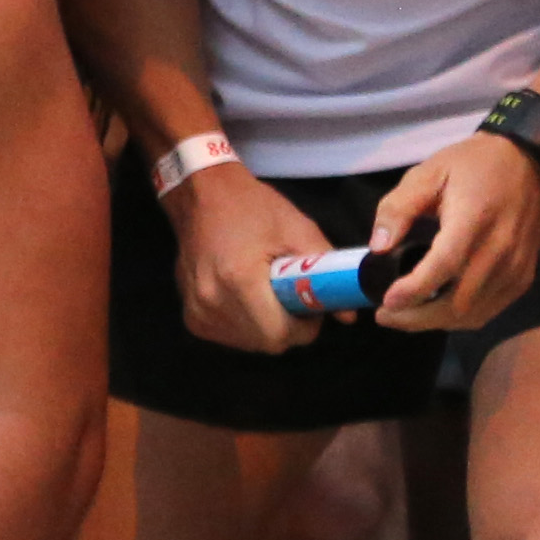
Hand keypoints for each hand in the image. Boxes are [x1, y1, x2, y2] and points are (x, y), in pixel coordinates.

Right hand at [163, 159, 329, 354]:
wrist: (200, 196)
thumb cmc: (252, 208)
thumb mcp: (298, 230)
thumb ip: (327, 272)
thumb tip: (349, 315)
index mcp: (239, 278)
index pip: (279, 334)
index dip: (303, 327)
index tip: (309, 307)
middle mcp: (212, 300)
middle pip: (266, 342)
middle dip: (288, 329)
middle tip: (292, 301)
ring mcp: (197, 310)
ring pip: (248, 343)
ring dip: (265, 328)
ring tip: (268, 297)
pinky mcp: (191, 315)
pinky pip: (228, 336)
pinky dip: (245, 327)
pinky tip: (247, 301)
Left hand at [366, 130, 539, 335]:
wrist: (528, 164)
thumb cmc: (471, 166)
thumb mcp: (426, 174)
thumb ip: (398, 208)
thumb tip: (378, 247)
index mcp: (473, 220)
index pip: (445, 266)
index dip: (414, 290)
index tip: (385, 303)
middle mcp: (500, 250)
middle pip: (459, 302)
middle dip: (418, 318)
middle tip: (385, 316)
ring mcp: (516, 267)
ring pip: (475, 312)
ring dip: (437, 322)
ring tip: (405, 316)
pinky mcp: (525, 276)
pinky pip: (492, 309)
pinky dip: (462, 316)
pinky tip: (436, 310)